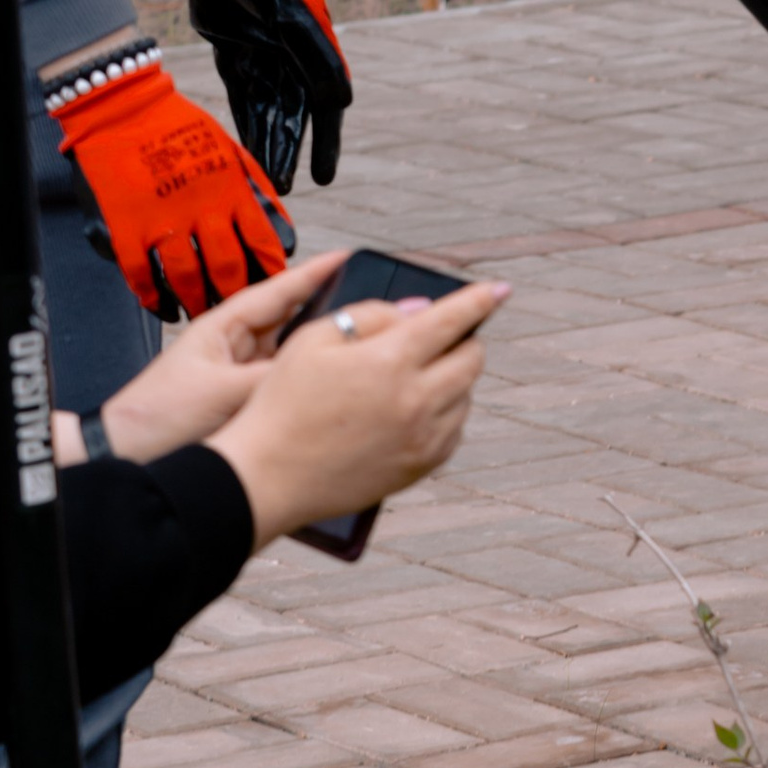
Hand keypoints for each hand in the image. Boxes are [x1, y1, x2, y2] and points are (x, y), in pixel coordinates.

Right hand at [53, 58, 293, 320]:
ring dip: (195, 302)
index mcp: (230, 190)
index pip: (262, 241)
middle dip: (235, 294)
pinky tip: (161, 307)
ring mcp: (161, 220)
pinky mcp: (126, 226)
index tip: (278, 289)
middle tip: (237, 310)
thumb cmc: (180, 126)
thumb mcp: (230, 150)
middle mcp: (200, 210)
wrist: (123, 105)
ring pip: (185, 278)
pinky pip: (140, 273)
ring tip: (200, 313)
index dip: (272, 271)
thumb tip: (277, 225)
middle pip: (227, 268)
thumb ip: (254, 189)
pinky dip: (151, 296)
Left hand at [87, 252, 353, 457]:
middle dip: (327, 313)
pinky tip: (328, 388)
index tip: (347, 256)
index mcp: (223, 328)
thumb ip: (273, 378)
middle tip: (368, 308)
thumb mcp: (222, 392)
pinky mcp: (242, 402)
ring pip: (291, 355)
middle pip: (292, 321)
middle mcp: (234, 346)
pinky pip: (284, 385)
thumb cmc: (156, 418)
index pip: (278, 290)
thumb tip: (318, 369)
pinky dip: (305, 384)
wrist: (127, 456)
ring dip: (318, 353)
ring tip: (356, 347)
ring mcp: (239, 374)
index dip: (314, 274)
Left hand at [181, 0, 351, 190]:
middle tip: (284, 189)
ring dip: (265, 143)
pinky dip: (242, 122)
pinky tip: (242, 149)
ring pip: (265, 112)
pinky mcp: (234, 54)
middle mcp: (293, 58)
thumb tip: (340, 103)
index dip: (325, 143)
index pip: (326, 107)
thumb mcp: (291, 13)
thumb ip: (315, 56)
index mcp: (316, 49)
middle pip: (293, 116)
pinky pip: (240, 97)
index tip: (323, 177)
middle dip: (289, 151)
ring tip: (263, 180)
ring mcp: (264, 57)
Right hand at [208, 278, 508, 547]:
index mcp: (390, 360)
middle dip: (463, 340)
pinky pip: (455, 430)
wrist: (268, 477)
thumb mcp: (313, 340)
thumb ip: (370, 316)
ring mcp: (423, 437)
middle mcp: (417, 400)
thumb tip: (417, 312)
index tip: (499, 289)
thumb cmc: (282, 404)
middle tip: (439, 338)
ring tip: (411, 377)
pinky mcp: (421, 466)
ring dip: (451, 377)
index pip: (453, 319)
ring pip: (466, 395)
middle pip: (471, 358)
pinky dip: (445, 413)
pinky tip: (412, 410)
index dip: (480, 299)